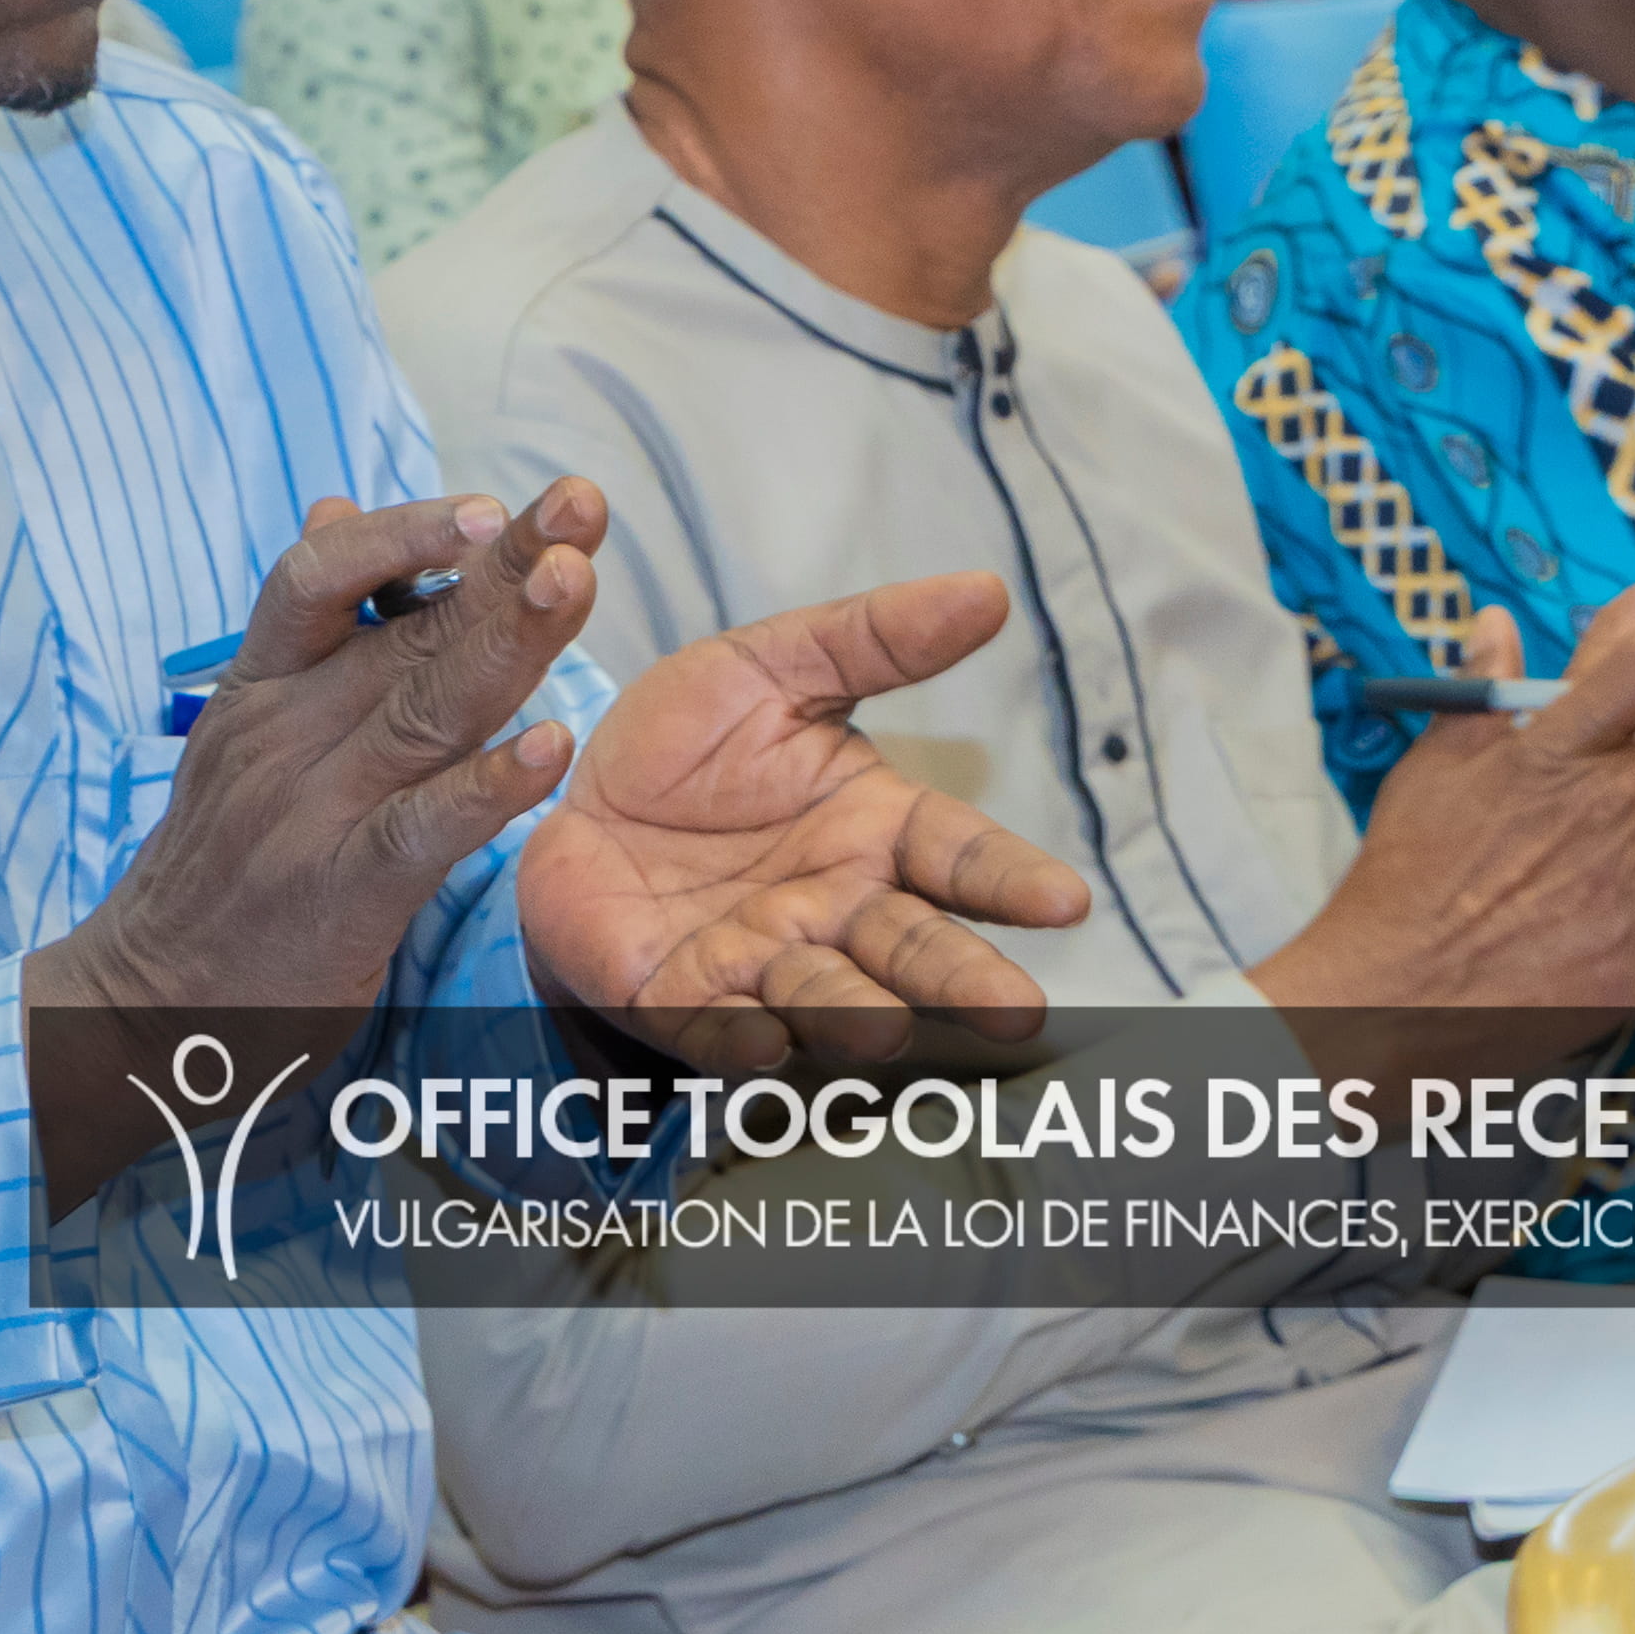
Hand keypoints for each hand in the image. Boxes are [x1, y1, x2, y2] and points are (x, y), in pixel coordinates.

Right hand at [41, 486, 611, 1026]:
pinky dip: (488, 787)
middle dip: (502, 561)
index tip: (492, 505)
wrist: (141, 1002)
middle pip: (403, 630)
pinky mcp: (342, 893)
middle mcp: (281, 735)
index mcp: (257, 690)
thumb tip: (333, 506)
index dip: (405, 532)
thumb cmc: (214, 867)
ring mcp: (311, 812)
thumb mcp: (238, 730)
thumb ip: (303, 630)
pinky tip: (549, 747)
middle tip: (580, 504)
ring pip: (424, 709)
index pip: (320, 576)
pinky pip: (423, 828)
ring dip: (508, 641)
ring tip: (576, 581)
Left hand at [514, 572, 1085, 1069]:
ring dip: (855, 1012)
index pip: (960, 855)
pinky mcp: (683, 999)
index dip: (1010, 878)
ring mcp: (764, 962)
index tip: (1066, 900)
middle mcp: (838, 909)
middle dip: (960, 978)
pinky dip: (741, 1040)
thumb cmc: (688, 748)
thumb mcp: (768, 668)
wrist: (568, 804)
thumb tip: (987, 591)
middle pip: (914, 948)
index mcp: (877, 831)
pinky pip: (717, 1027)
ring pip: (826, 995)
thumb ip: (873, 639)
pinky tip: (763, 1043)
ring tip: (883, 1024)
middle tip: (1014, 1010)